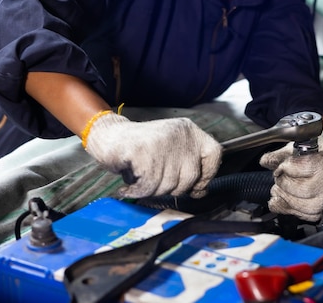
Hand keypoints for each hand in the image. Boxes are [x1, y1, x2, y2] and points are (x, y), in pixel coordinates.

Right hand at [84, 112, 221, 198]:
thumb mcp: (171, 152)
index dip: (207, 175)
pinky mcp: (144, 151)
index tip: (195, 187)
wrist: (108, 136)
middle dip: (173, 188)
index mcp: (190, 131)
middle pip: (191, 177)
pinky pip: (150, 185)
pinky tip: (130, 186)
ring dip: (153, 190)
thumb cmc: (141, 150)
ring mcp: (162, 141)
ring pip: (170, 184)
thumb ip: (188, 167)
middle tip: (155, 182)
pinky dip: (139, 191)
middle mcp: (180, 133)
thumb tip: (201, 192)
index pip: (214, 154)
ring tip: (141, 178)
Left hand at [260, 127, 322, 221]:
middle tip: (279, 175)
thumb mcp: (300, 146)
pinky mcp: (318, 213)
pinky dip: (284, 206)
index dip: (285, 166)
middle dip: (283, 182)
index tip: (282, 165)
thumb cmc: (320, 152)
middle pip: (297, 189)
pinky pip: (297, 214)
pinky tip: (281, 197)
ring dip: (282, 195)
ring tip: (279, 186)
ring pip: (296, 204)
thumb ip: (281, 155)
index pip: (299, 168)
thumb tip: (265, 161)